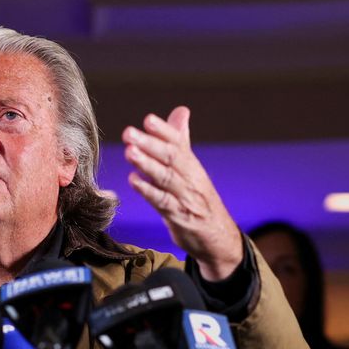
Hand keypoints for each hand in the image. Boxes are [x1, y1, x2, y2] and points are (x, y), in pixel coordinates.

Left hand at [122, 106, 241, 280]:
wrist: (218, 237)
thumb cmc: (199, 199)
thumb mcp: (190, 169)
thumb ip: (181, 141)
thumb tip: (180, 111)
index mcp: (191, 165)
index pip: (178, 143)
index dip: (164, 131)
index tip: (148, 119)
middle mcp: (191, 178)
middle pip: (171, 157)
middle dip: (150, 143)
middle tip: (129, 132)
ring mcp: (186, 198)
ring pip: (166, 177)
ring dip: (146, 164)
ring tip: (129, 152)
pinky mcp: (180, 217)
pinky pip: (163, 202)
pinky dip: (148, 191)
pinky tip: (133, 181)